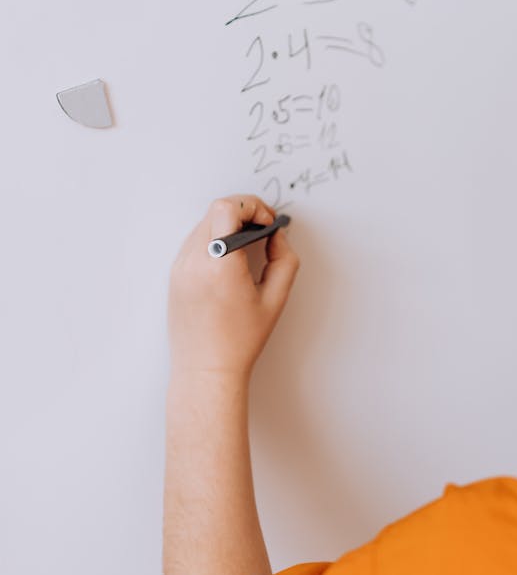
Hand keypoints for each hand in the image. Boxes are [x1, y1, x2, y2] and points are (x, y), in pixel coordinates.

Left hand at [167, 195, 299, 376]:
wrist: (205, 369)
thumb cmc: (239, 341)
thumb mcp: (275, 299)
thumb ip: (284, 260)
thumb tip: (277, 236)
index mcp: (220, 266)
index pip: (228, 208)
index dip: (253, 206)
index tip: (268, 223)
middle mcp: (194, 262)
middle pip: (216, 210)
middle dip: (244, 212)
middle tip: (261, 230)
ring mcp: (180, 267)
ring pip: (205, 223)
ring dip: (228, 225)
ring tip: (246, 245)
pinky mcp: (174, 274)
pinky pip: (194, 240)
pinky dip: (214, 239)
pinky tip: (229, 258)